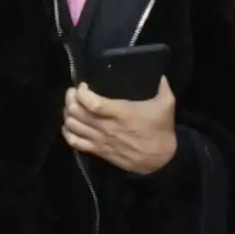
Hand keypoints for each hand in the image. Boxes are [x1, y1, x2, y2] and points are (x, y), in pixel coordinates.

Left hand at [62, 77, 177, 174]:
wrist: (161, 159)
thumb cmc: (161, 130)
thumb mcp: (167, 105)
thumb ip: (163, 86)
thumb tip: (162, 74)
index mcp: (121, 113)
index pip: (92, 103)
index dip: (82, 93)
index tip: (83, 85)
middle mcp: (107, 127)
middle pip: (77, 113)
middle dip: (70, 99)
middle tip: (73, 92)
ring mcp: (101, 140)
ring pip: (73, 126)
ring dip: (68, 114)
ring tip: (71, 105)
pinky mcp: (99, 151)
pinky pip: (75, 143)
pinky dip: (68, 133)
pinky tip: (69, 125)